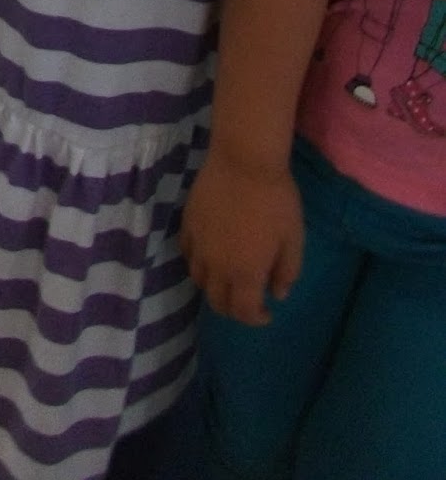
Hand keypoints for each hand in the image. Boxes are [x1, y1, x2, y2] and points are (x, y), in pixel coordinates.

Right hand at [181, 152, 302, 324]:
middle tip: (247, 300)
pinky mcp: (187, 223)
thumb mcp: (293, 239)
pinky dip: (197, 260)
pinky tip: (210, 252)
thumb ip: (287, 271)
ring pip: (197, 278)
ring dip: (213, 285)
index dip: (254, 319)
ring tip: (227, 277)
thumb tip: (277, 293)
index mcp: (245, 273)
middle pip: (216, 300)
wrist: (244, 160)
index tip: (266, 312)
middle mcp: (216, 264)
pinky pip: (187, 252)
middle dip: (232, 308)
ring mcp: (198, 243)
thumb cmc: (276, 201)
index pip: (242, 312)